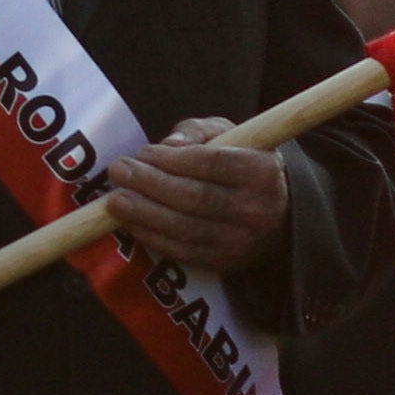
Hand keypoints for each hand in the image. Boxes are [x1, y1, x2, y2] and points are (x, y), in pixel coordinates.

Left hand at [103, 117, 287, 278]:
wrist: (278, 214)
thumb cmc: (244, 163)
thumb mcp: (231, 134)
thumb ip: (197, 132)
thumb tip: (167, 145)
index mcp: (262, 171)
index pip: (212, 164)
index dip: (172, 160)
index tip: (144, 152)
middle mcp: (256, 210)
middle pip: (195, 198)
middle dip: (150, 184)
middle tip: (119, 171)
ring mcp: (241, 241)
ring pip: (184, 228)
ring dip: (144, 214)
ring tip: (116, 199)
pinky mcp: (225, 263)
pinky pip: (182, 252)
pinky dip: (152, 237)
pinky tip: (131, 222)